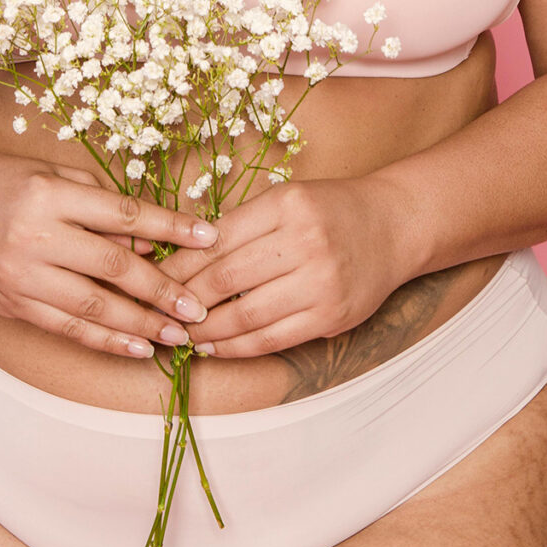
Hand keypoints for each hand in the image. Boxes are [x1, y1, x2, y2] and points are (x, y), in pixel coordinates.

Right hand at [0, 148, 218, 357]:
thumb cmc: (12, 183)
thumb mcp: (60, 180)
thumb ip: (105, 210)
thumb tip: (153, 249)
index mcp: (51, 196)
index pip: (125, 215)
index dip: (171, 228)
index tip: (209, 237)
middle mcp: (34, 236)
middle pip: (113, 268)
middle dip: (162, 290)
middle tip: (198, 307)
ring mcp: (20, 274)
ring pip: (92, 306)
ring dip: (141, 324)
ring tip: (177, 335)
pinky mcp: (11, 303)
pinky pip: (66, 328)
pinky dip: (105, 340)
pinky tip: (137, 347)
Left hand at [157, 176, 415, 357]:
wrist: (395, 226)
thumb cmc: (331, 210)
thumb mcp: (286, 199)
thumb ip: (239, 225)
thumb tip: (179, 257)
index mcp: (286, 205)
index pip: (216, 240)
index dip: (177, 264)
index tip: (150, 277)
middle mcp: (305, 242)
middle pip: (225, 278)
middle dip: (182, 298)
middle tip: (154, 310)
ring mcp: (321, 283)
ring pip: (245, 315)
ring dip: (204, 330)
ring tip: (179, 333)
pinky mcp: (331, 316)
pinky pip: (272, 339)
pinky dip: (236, 347)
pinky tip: (213, 346)